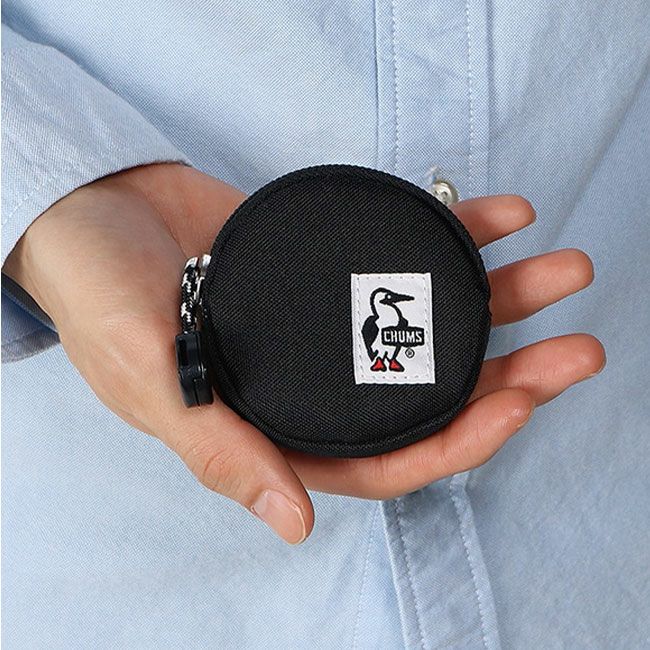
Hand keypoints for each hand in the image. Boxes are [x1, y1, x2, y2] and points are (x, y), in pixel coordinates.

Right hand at [3, 164, 604, 543]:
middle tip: (577, 346)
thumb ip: (219, 445)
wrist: (91, 213)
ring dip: (500, 299)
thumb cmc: (100, 296)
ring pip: (429, 322)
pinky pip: (402, 256)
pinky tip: (498, 215)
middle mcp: (313, 380)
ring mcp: (328, 320)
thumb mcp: (147, 376)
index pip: (383, 459)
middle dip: (509, 373)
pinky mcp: (330, 263)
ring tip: (562, 270)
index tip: (520, 403)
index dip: (457, 441)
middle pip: (428, 392)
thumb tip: (293, 523)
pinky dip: (452, 233)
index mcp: (274, 427)